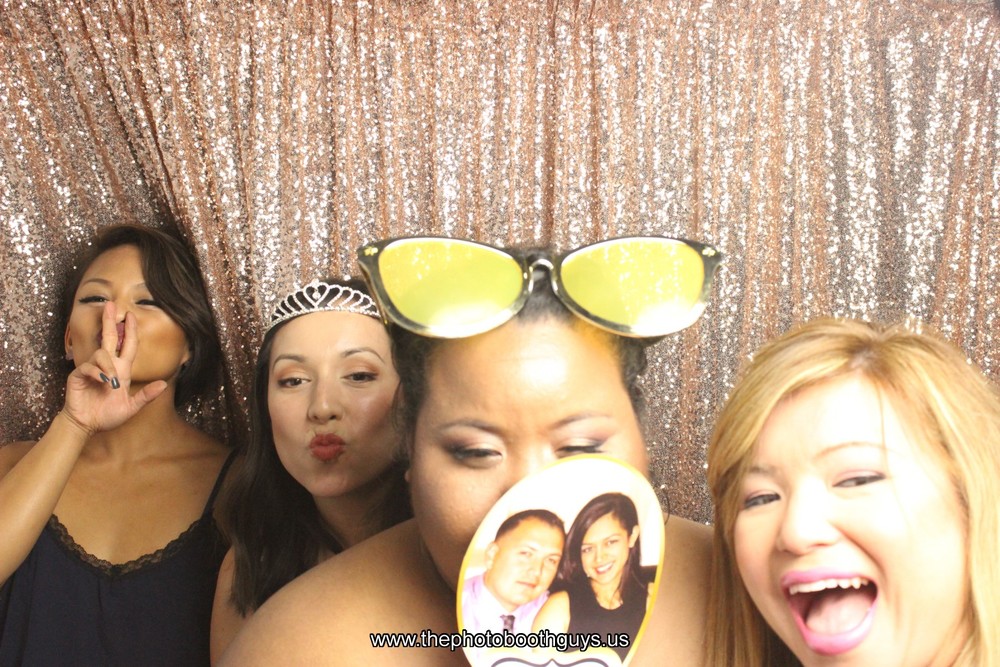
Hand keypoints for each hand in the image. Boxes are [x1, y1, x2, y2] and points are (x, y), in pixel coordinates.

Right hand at [61, 302, 166, 436]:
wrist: (87, 425)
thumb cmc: (108, 416)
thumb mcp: (131, 407)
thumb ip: (146, 396)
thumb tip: (163, 384)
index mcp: (122, 370)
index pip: (128, 345)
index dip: (131, 331)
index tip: (131, 315)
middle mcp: (108, 366)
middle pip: (109, 338)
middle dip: (109, 321)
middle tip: (110, 304)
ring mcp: (92, 369)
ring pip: (102, 354)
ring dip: (109, 366)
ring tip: (111, 383)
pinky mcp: (79, 375)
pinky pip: (89, 367)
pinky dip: (97, 373)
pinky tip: (101, 382)